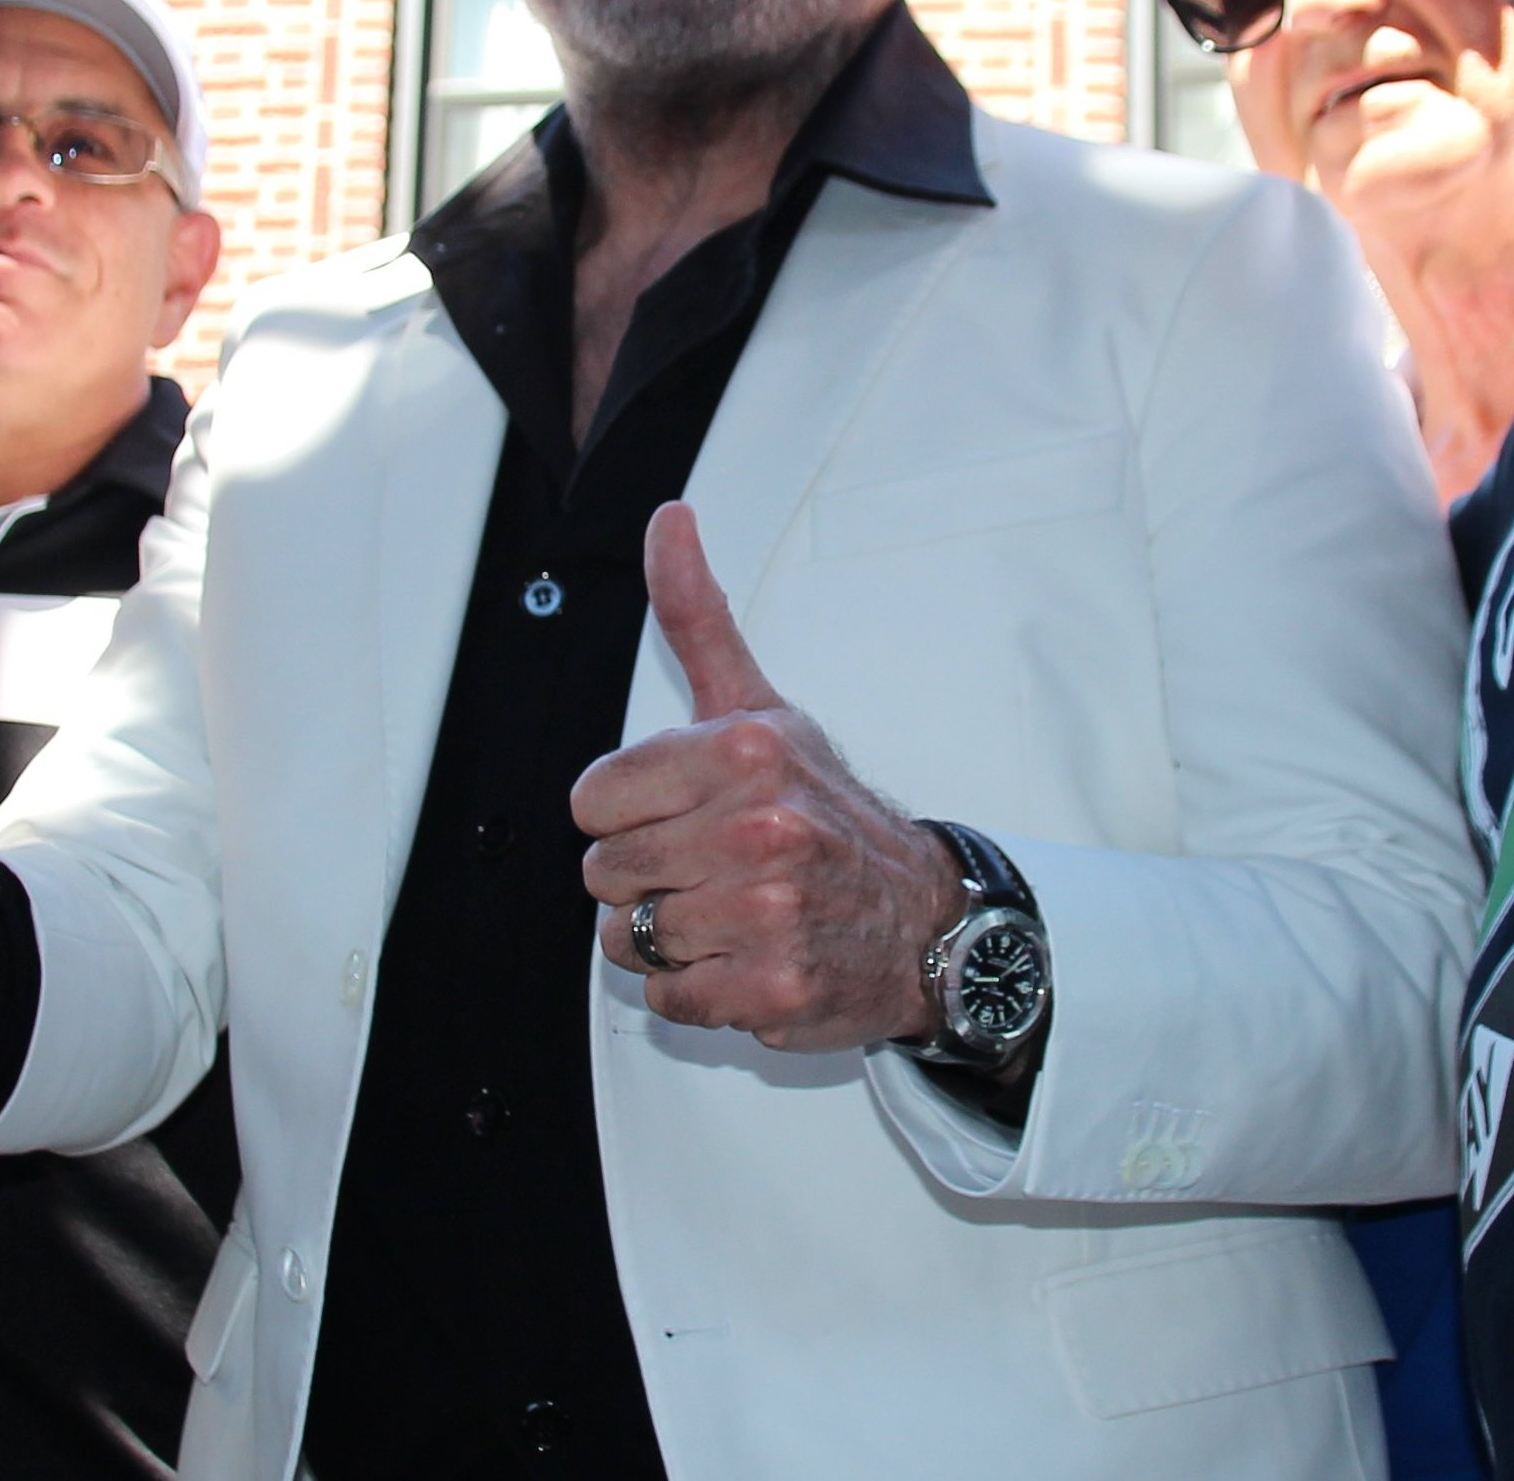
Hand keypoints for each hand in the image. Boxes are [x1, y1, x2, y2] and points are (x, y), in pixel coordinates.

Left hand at [572, 503, 965, 1049]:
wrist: (922, 915)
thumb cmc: (826, 808)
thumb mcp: (761, 706)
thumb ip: (697, 615)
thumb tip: (669, 517)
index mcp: (743, 753)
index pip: (591, 800)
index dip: (628, 810)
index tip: (681, 809)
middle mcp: (758, 831)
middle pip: (603, 874)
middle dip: (646, 874)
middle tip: (710, 863)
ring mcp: (768, 916)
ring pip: (626, 939)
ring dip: (668, 933)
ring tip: (728, 911)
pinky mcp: (772, 991)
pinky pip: (666, 997)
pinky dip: (696, 988)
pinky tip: (745, 955)